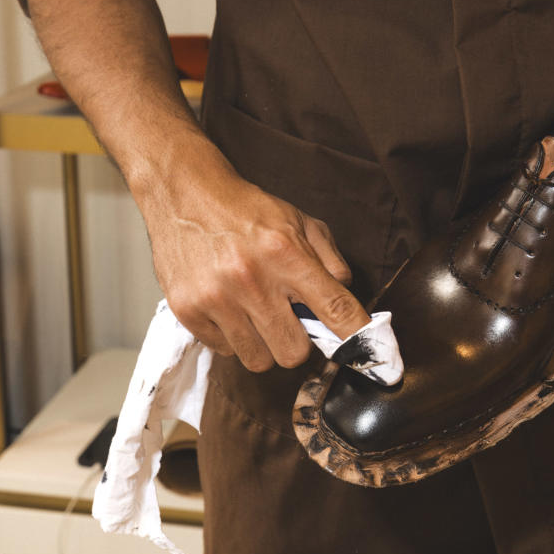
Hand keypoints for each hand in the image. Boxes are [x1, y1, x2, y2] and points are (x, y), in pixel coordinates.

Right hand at [136, 139, 370, 370]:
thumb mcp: (297, 220)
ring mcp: (216, 299)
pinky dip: (231, 336)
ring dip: (263, 343)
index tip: (369, 354)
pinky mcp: (188, 311)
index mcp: (285, 253)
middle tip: (287, 320)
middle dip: (297, 342)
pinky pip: (225, 351)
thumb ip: (329, 258)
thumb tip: (347, 298)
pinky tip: (227, 307)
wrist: (184, 193)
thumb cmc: (245, 210)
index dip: (356, 337)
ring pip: (258, 360)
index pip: (334, 308)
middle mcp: (251, 279)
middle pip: (294, 352)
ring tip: (254, 313)